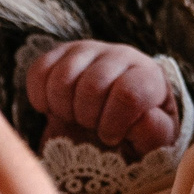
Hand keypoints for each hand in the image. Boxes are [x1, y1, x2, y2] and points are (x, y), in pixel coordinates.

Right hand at [25, 39, 181, 158]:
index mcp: (149, 77)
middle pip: (92, 86)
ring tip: (75, 119)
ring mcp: (89, 50)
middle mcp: (121, 55)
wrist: (109, 125)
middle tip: (92, 128)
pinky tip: (53, 110)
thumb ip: (154, 134)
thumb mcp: (152, 143)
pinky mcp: (60, 53)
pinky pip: (39, 71)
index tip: (111, 138)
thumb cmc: (133, 135)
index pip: (128, 94)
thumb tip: (145, 117)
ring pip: (63, 78)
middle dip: (87, 118)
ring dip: (63, 109)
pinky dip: (40, 97)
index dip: (113, 124)